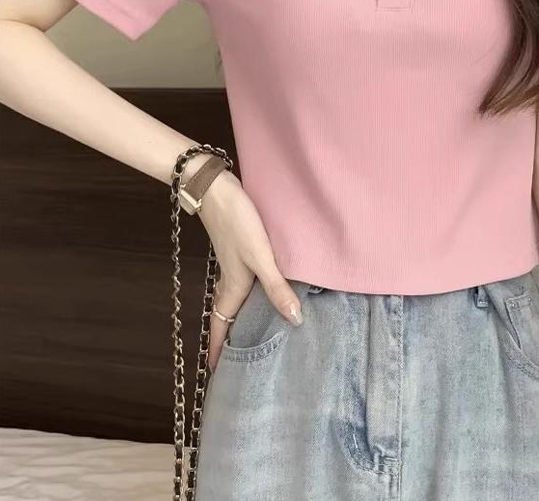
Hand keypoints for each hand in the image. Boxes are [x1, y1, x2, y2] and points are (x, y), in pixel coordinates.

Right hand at [195, 170, 303, 371]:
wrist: (216, 189)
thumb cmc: (237, 223)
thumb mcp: (260, 257)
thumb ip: (277, 287)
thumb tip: (294, 321)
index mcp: (232, 287)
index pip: (220, 328)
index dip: (218, 352)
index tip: (216, 376)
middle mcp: (230, 280)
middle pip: (226, 317)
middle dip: (229, 340)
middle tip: (237, 362)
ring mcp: (234, 265)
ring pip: (234, 300)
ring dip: (238, 317)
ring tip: (251, 332)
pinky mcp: (240, 250)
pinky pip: (242, 282)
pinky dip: (248, 294)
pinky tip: (264, 290)